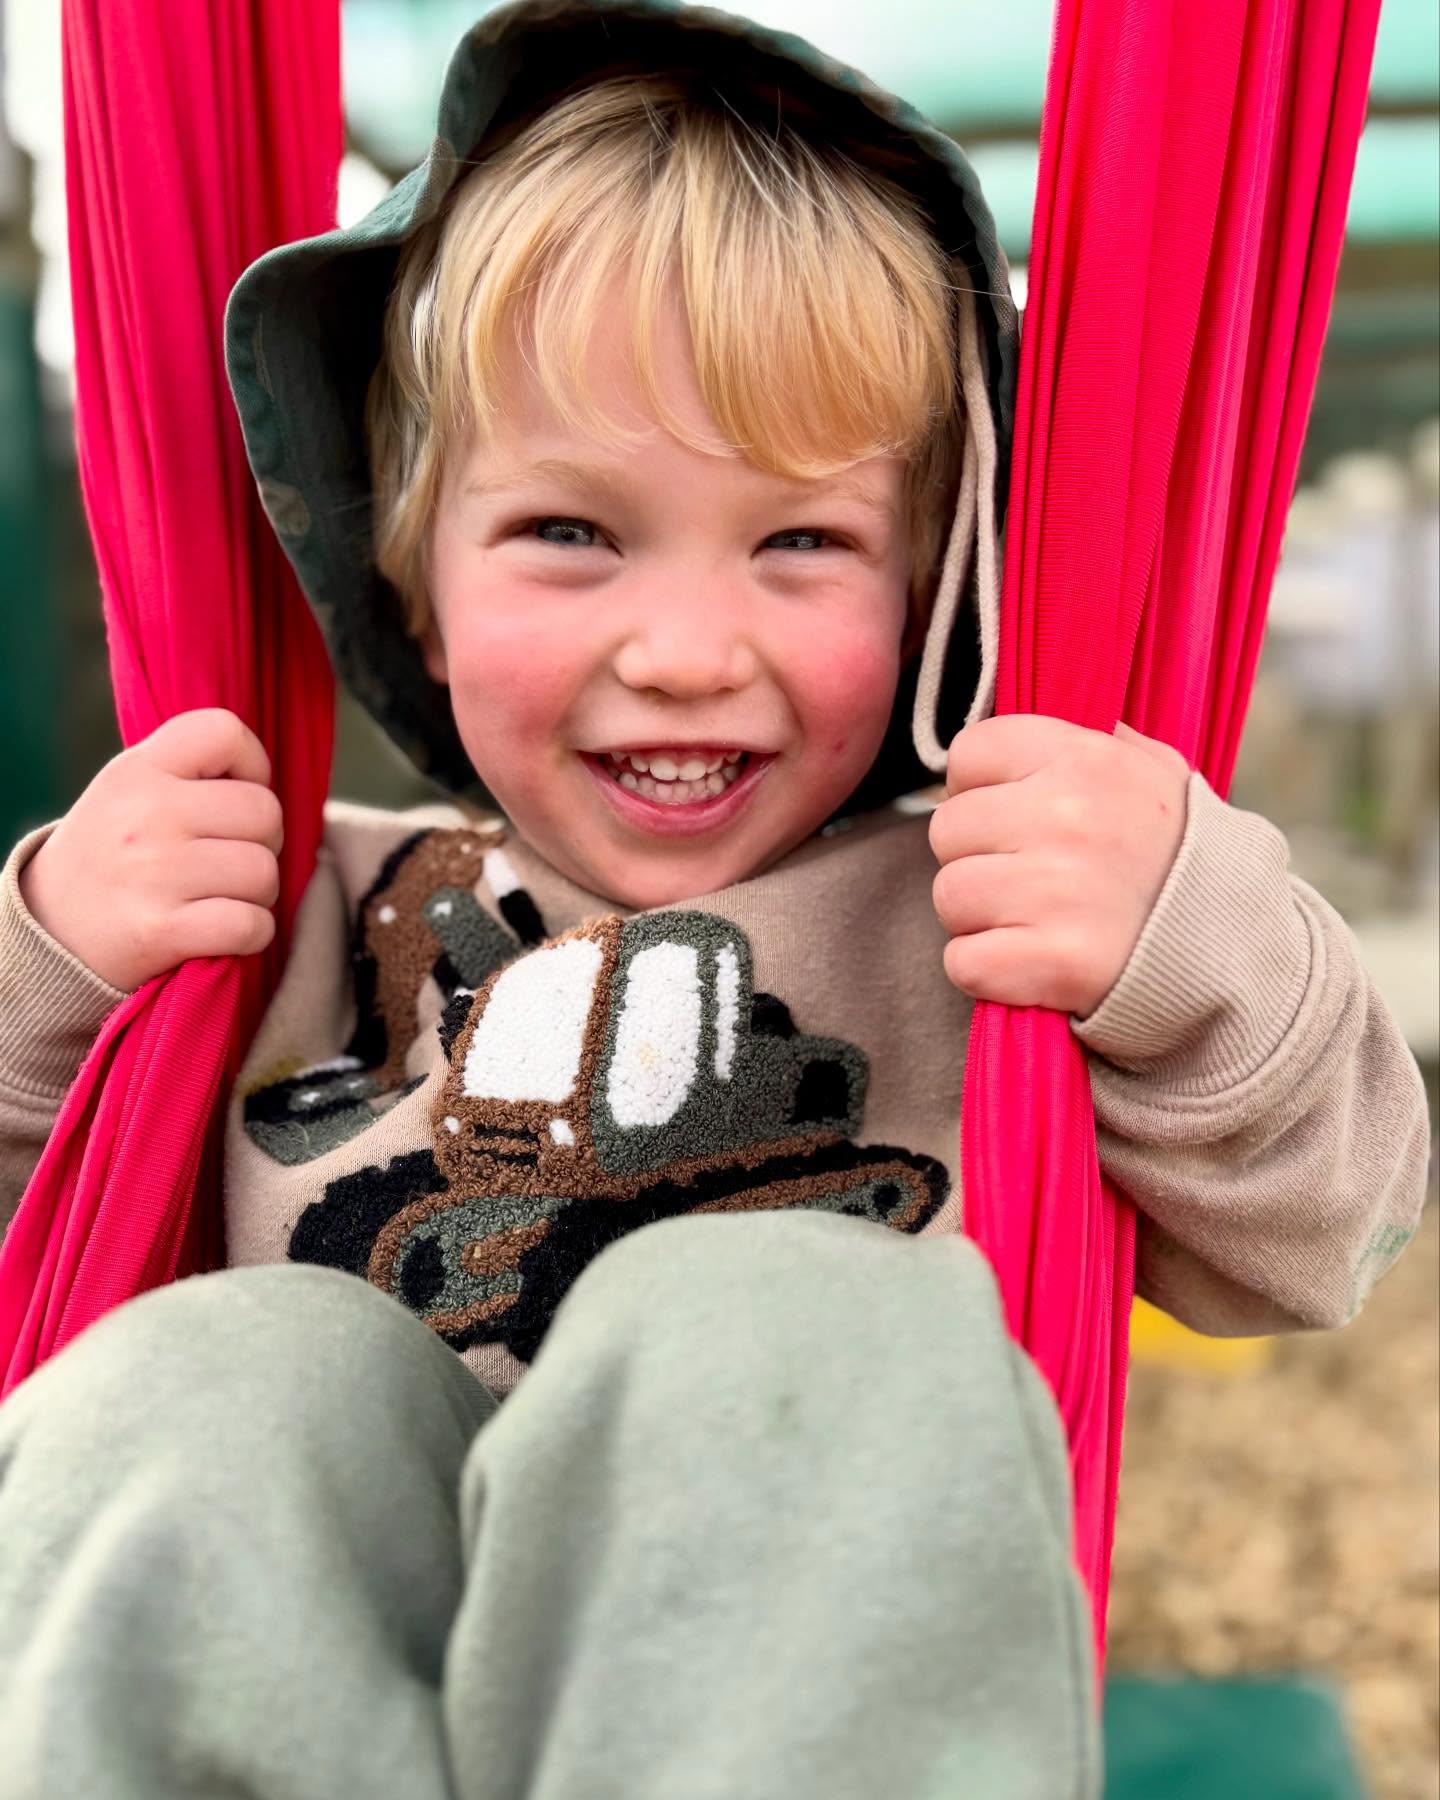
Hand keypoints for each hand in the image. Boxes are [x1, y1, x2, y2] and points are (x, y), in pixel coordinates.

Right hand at [18, 709, 283, 992]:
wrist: (52, 931)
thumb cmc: (114, 854)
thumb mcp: (130, 790)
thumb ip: (191, 772)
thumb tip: (267, 781)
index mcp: (137, 770)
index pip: (224, 732)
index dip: (253, 764)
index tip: (234, 795)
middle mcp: (144, 814)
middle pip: (264, 811)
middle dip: (265, 841)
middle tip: (232, 859)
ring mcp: (153, 873)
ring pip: (264, 872)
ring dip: (259, 893)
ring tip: (224, 895)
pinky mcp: (160, 931)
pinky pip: (251, 924)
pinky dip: (254, 933)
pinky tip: (227, 930)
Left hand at [928, 716, 1189, 1015]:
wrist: (1236, 950)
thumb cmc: (1178, 856)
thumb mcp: (1151, 770)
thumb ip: (1084, 740)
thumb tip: (1012, 723)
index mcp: (1088, 758)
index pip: (969, 753)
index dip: (981, 789)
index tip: (1015, 815)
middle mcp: (1069, 817)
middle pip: (948, 829)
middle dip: (979, 856)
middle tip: (1031, 876)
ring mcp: (1059, 892)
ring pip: (950, 896)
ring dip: (981, 916)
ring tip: (1037, 919)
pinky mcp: (1054, 963)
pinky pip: (963, 961)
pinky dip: (987, 970)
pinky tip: (1032, 962)